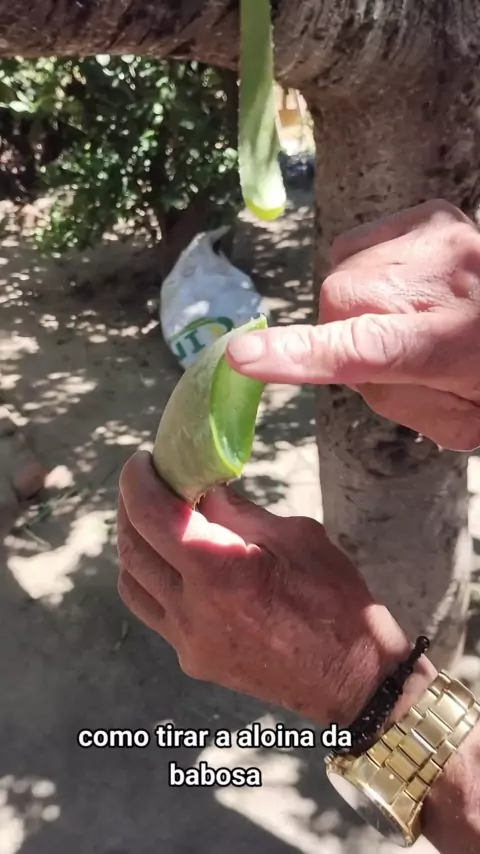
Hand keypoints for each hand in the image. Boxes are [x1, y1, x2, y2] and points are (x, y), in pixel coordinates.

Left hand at [117, 452, 432, 724]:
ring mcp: (188, 641)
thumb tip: (199, 483)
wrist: (352, 677)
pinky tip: (171, 562)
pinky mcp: (193, 659)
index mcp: (219, 572)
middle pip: (132, 548)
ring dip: (134, 543)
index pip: (152, 516)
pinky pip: (153, 612)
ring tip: (153, 517)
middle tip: (147, 480)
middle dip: (131, 506)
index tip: (143, 460)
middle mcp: (192, 610)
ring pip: (132, 583)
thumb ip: (236, 511)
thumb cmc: (334, 598)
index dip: (138, 481)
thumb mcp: (294, 536)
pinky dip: (150, 578)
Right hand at [226, 199, 479, 450]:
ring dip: (359, 303)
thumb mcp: (463, 421)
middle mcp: (442, 278)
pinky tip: (407, 286)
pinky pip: (357, 245)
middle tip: (392, 350)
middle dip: (345, 333)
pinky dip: (368, 273)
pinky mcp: (429, 212)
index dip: (301, 355)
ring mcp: (434, 236)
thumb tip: (342, 358)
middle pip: (338, 303)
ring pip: (343, 273)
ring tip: (409, 313)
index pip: (365, 349)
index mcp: (451, 343)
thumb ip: (393, 397)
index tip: (245, 358)